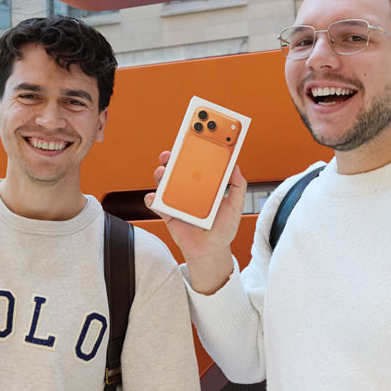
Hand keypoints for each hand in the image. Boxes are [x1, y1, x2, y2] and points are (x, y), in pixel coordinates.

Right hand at [144, 151, 244, 294]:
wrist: (211, 251)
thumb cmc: (223, 229)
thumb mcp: (236, 206)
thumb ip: (238, 187)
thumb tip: (236, 166)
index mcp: (203, 185)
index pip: (196, 163)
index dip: (192, 151)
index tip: (191, 139)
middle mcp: (188, 189)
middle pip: (176, 169)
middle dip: (171, 158)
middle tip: (171, 152)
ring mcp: (176, 200)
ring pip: (163, 182)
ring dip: (160, 174)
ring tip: (162, 171)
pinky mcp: (167, 214)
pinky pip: (156, 204)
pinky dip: (152, 199)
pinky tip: (155, 196)